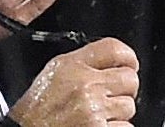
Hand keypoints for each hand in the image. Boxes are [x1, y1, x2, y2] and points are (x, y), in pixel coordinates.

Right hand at [8, 37, 139, 126]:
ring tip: (97, 117)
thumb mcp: (52, 74)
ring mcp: (94, 110)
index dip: (128, 57)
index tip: (130, 65)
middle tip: (110, 98)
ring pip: (129, 106)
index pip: (114, 49)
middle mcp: (85, 85)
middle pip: (130, 78)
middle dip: (124, 90)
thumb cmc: (34, 111)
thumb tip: (113, 63)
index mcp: (71, 66)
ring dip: (118, 114)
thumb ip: (82, 64)